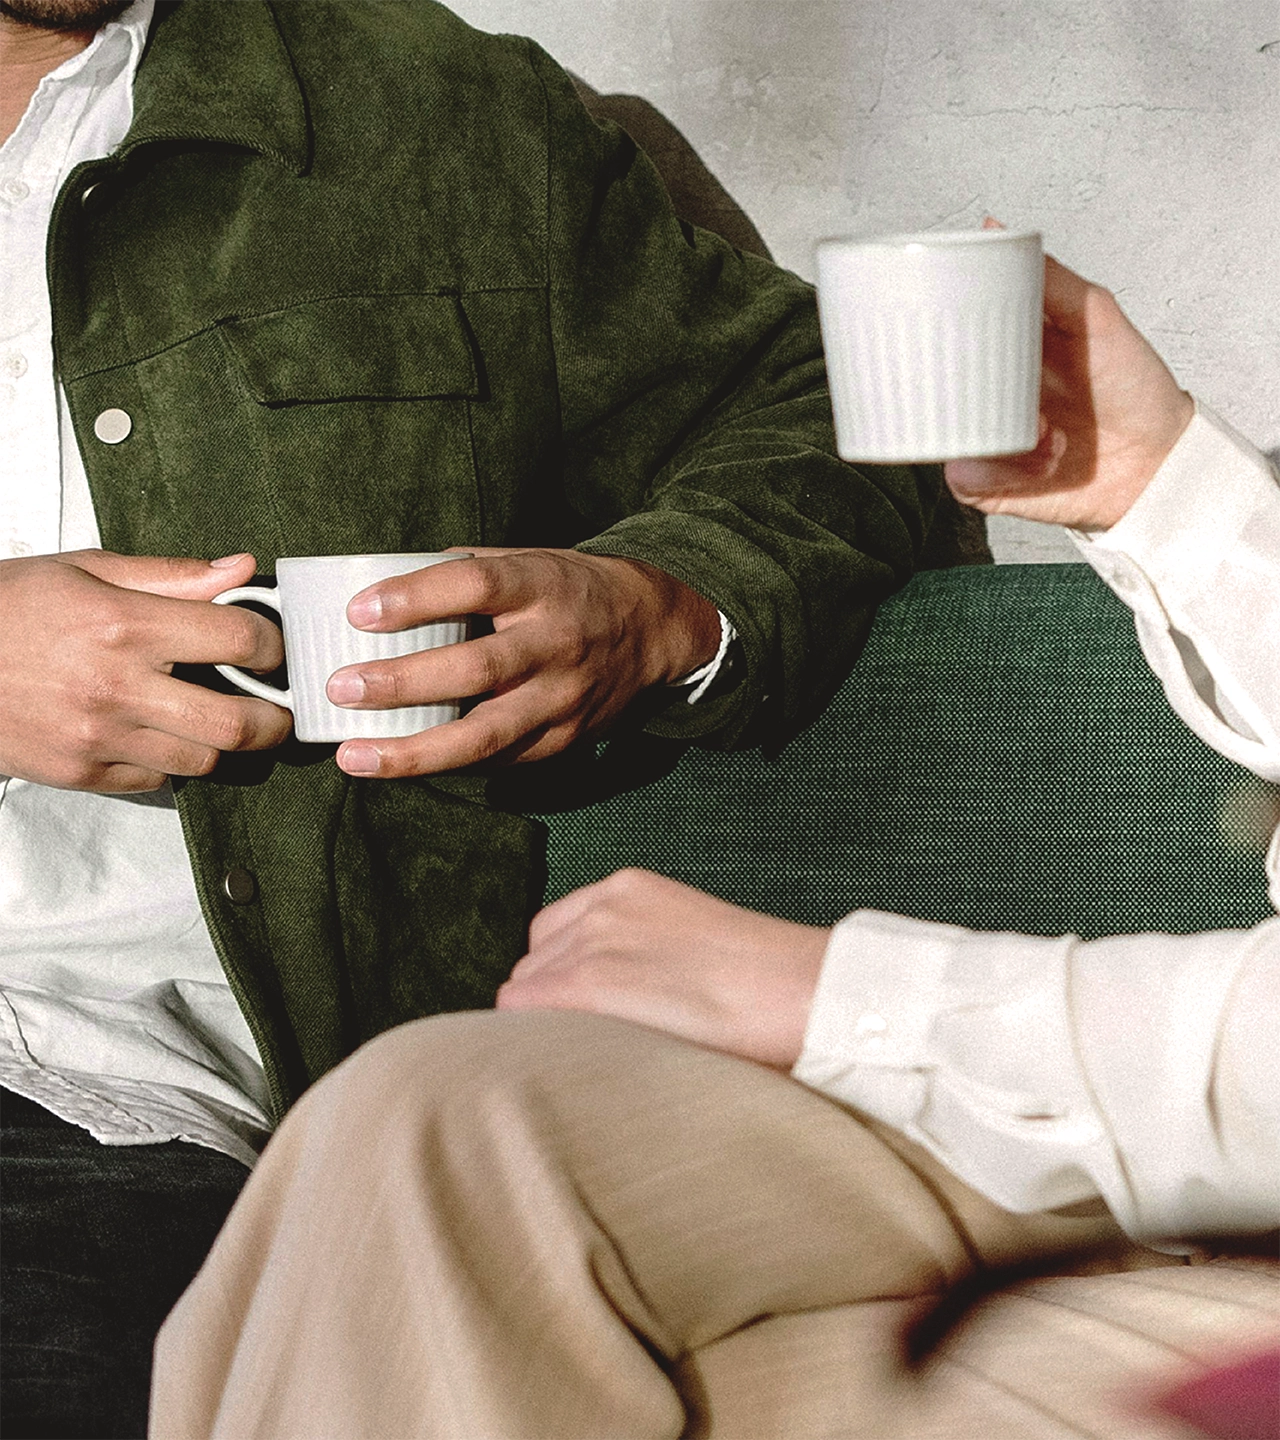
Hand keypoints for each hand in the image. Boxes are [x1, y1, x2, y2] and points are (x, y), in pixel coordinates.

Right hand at [0, 550, 290, 792]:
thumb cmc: (5, 607)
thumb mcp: (84, 569)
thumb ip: (171, 576)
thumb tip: (242, 570)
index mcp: (124, 625)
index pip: (238, 639)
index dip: (272, 644)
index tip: (272, 648)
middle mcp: (117, 687)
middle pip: (236, 723)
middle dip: (273, 719)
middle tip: (277, 709)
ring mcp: (98, 738)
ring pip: (203, 761)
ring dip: (222, 743)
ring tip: (219, 720)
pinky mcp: (80, 775)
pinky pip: (158, 782)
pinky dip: (172, 763)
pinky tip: (161, 735)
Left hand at [326, 548, 720, 777]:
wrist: (653, 630)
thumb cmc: (570, 590)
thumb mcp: (531, 561)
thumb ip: (468, 571)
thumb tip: (384, 584)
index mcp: (544, 586)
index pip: (476, 584)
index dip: (416, 597)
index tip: (359, 611)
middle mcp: (557, 644)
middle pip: (476, 669)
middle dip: (403, 682)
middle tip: (341, 687)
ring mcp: (563, 699)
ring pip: (486, 736)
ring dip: (414, 751)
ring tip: (355, 756)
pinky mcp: (564, 740)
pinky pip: (499, 761)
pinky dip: (447, 765)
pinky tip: (401, 765)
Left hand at [497, 868, 829, 1067]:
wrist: (801, 992)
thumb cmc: (765, 989)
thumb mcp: (693, 945)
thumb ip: (643, 957)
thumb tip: (614, 1005)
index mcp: (628, 888)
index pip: (553, 936)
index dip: (562, 981)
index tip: (590, 1017)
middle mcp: (600, 907)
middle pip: (532, 966)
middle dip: (551, 1007)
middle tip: (595, 1048)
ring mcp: (590, 942)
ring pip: (522, 996)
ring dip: (546, 1029)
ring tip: (595, 1062)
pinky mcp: (588, 984)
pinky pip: (519, 1015)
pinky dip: (535, 1044)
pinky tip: (579, 1066)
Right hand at [945, 246, 1194, 530]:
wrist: (1159, 463)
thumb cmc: (1135, 389)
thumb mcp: (1096, 316)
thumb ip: (1048, 278)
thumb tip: (993, 228)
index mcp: (1007, 352)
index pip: (951, 336)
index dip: (933, 330)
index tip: (928, 320)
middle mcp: (990, 394)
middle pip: (934, 386)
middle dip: (955, 389)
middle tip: (998, 389)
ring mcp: (986, 439)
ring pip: (945, 436)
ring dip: (991, 435)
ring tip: (1045, 434)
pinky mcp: (990, 484)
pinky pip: (963, 479)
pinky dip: (998, 472)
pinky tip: (1042, 461)